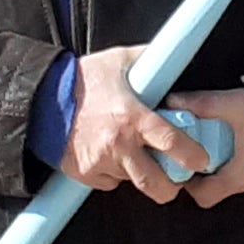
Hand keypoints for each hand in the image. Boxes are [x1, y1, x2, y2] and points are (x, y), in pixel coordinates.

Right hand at [59, 56, 224, 202]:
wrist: (41, 98)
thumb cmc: (83, 78)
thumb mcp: (120, 60)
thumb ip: (150, 60)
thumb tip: (172, 54)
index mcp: (134, 118)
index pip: (173, 144)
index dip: (193, 157)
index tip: (201, 161)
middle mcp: (119, 144)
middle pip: (156, 184)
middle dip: (171, 189)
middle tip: (176, 181)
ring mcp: (100, 162)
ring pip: (131, 181)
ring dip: (138, 173)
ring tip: (135, 154)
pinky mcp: (84, 173)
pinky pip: (109, 182)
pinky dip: (114, 174)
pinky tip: (110, 155)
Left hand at [167, 88, 243, 204]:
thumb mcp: (235, 104)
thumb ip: (202, 104)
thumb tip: (173, 101)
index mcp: (240, 175)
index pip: (204, 197)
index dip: (192, 184)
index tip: (188, 166)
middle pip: (223, 189)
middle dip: (213, 171)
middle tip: (208, 149)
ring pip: (242, 182)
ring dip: (234, 167)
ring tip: (231, 143)